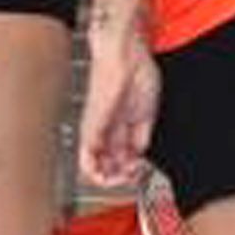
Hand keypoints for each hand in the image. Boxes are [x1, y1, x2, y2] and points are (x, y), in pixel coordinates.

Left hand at [78, 25, 160, 187]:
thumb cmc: (136, 73)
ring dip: (110, 180)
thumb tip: (139, 156)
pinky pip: (87, 158)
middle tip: (134, 177)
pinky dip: (100, 172)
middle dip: (120, 179)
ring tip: (126, 176)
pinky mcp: (91, 126)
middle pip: (103, 169)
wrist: (126, 54)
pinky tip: (115, 171)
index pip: (117, 162)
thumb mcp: (147, 113)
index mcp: (118, 128)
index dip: (129, 173)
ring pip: (91, 170)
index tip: (141, 172)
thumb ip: (142, 137)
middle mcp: (103, 132)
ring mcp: (95, 130)